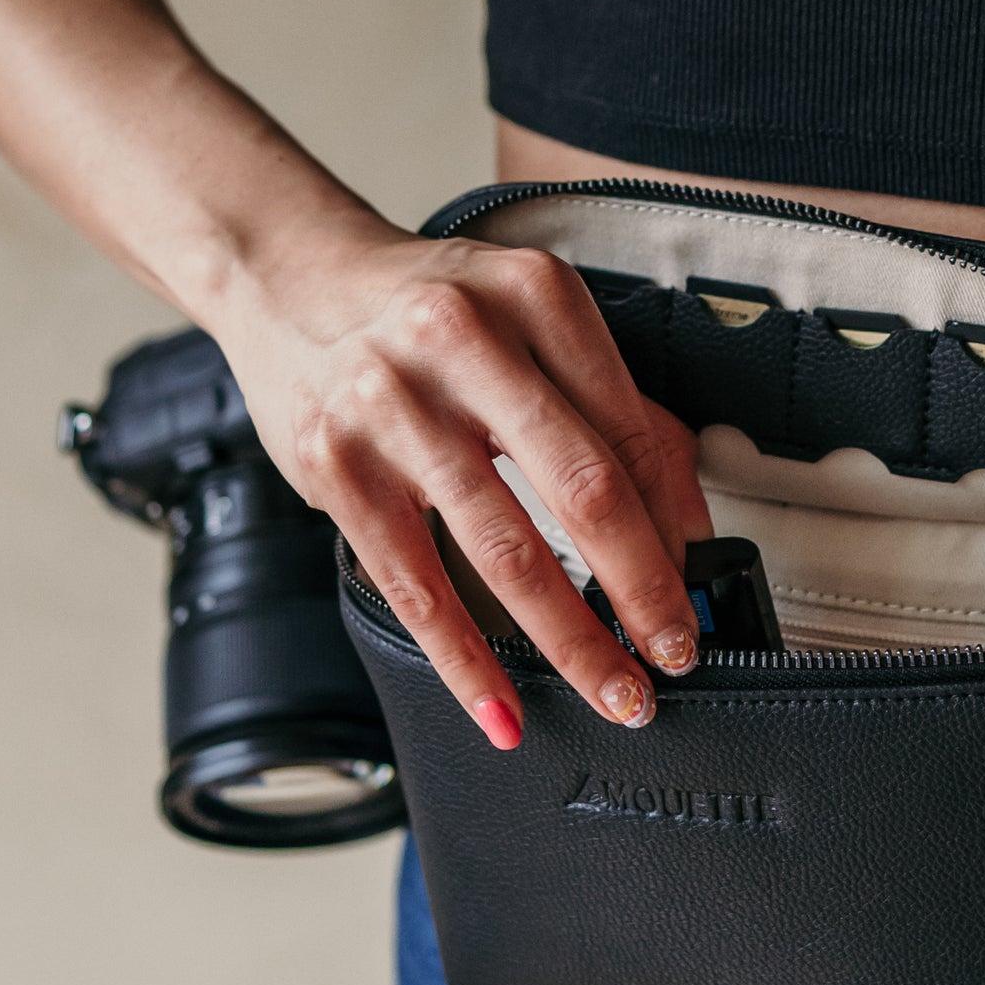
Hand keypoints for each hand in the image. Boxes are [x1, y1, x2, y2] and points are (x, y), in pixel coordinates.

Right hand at [211, 221, 713, 747]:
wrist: (290, 274)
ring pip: (506, 553)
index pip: (631, 433)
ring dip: (574, 641)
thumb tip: (684, 521)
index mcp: (535, 298)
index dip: (674, 527)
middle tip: (675, 654)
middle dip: (643, 592)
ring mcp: (392, 407)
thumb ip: (611, 406)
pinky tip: (503, 709)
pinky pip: (417, 590)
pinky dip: (466, 664)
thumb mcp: (530, 320)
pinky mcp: (337, 468)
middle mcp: (464, 342)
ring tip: (614, 690)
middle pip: (584, 494)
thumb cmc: (427, 307)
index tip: (693, 589)